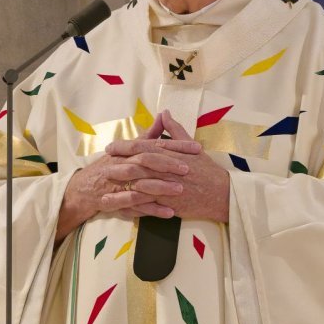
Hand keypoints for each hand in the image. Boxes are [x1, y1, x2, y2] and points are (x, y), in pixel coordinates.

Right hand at [54, 113, 199, 242]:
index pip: (154, 145)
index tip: (197, 148)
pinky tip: (170, 212)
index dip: (176, 146)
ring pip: (141, 184)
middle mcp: (123, 165)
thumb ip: (148, 135)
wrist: (85, 188)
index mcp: (128, 151)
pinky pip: (136, 207)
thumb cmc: (112, 165)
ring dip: (161, 187)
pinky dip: (153, 210)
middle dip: (167, 165)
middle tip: (187, 169)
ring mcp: (119, 184)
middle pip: (146, 162)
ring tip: (180, 190)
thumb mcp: (130, 149)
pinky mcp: (118, 202)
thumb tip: (163, 115)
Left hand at [110, 111, 229, 223]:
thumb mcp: (192, 146)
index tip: (110, 147)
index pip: (144, 146)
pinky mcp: (170, 203)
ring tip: (104, 193)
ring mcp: (168, 186)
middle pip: (138, 165)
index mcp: (171, 153)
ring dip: (121, 189)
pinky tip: (120, 210)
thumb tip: (164, 113)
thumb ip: (175, 130)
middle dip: (118, 166)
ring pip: (140, 186)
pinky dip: (134, 207)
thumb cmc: (207, 170)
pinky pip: (148, 205)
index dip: (125, 146)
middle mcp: (168, 168)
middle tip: (103, 167)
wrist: (221, 193)